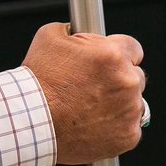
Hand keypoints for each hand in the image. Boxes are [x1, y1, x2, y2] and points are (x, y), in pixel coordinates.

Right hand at [22, 23, 146, 164]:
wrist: (31, 123)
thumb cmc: (38, 84)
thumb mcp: (49, 38)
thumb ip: (72, 30)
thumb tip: (75, 29)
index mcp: (113, 55)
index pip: (134, 48)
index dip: (120, 54)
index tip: (111, 62)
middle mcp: (127, 82)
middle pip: (135, 76)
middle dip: (119, 80)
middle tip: (94, 88)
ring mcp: (130, 111)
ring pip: (134, 103)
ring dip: (119, 104)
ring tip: (90, 109)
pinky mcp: (128, 136)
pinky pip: (130, 128)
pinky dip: (116, 128)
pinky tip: (95, 125)